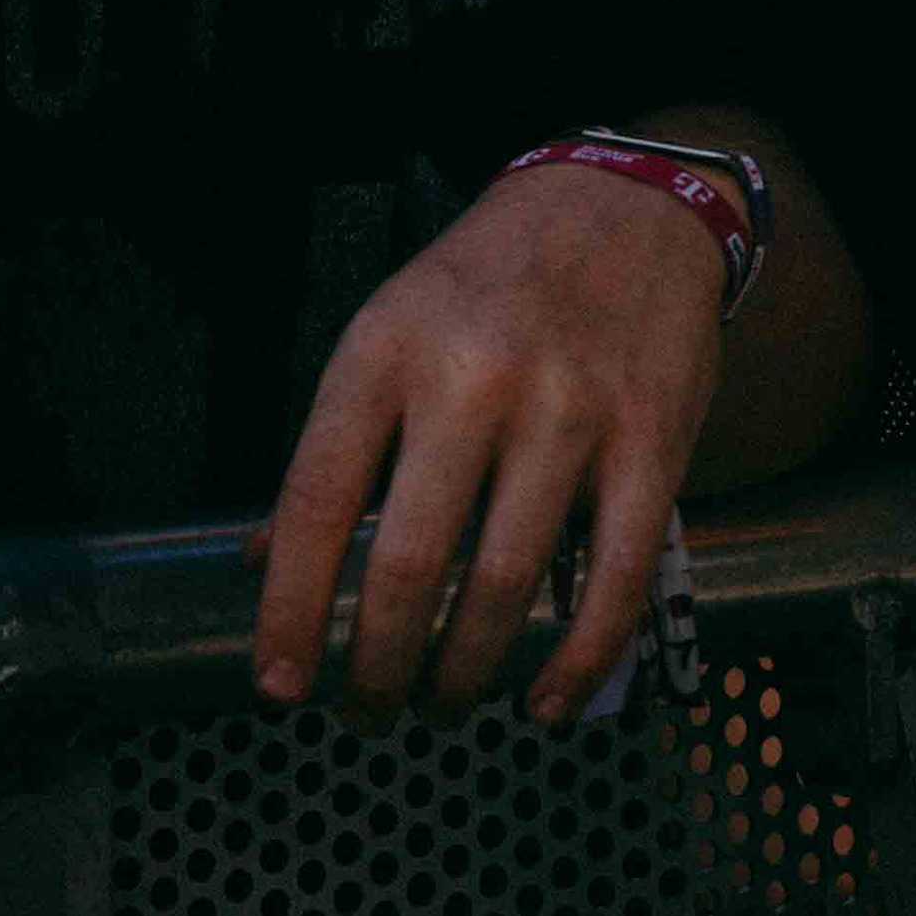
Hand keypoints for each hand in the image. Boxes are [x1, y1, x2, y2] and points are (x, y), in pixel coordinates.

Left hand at [251, 154, 729, 726]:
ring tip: (440, 706)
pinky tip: (545, 704)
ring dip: (462, 676)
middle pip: (405, 566)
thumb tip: (264, 563)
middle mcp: (474, 378)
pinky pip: (614, 580)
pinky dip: (577, 663)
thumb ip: (338, 445)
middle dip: (374, 668)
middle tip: (366, 711)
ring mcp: (570, 410)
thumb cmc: (489, 281)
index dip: (288, 611)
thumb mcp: (390, 329)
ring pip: (501, 588)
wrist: (626, 204)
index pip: (315, 502)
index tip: (278, 687)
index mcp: (388, 349)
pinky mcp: (651, 441)